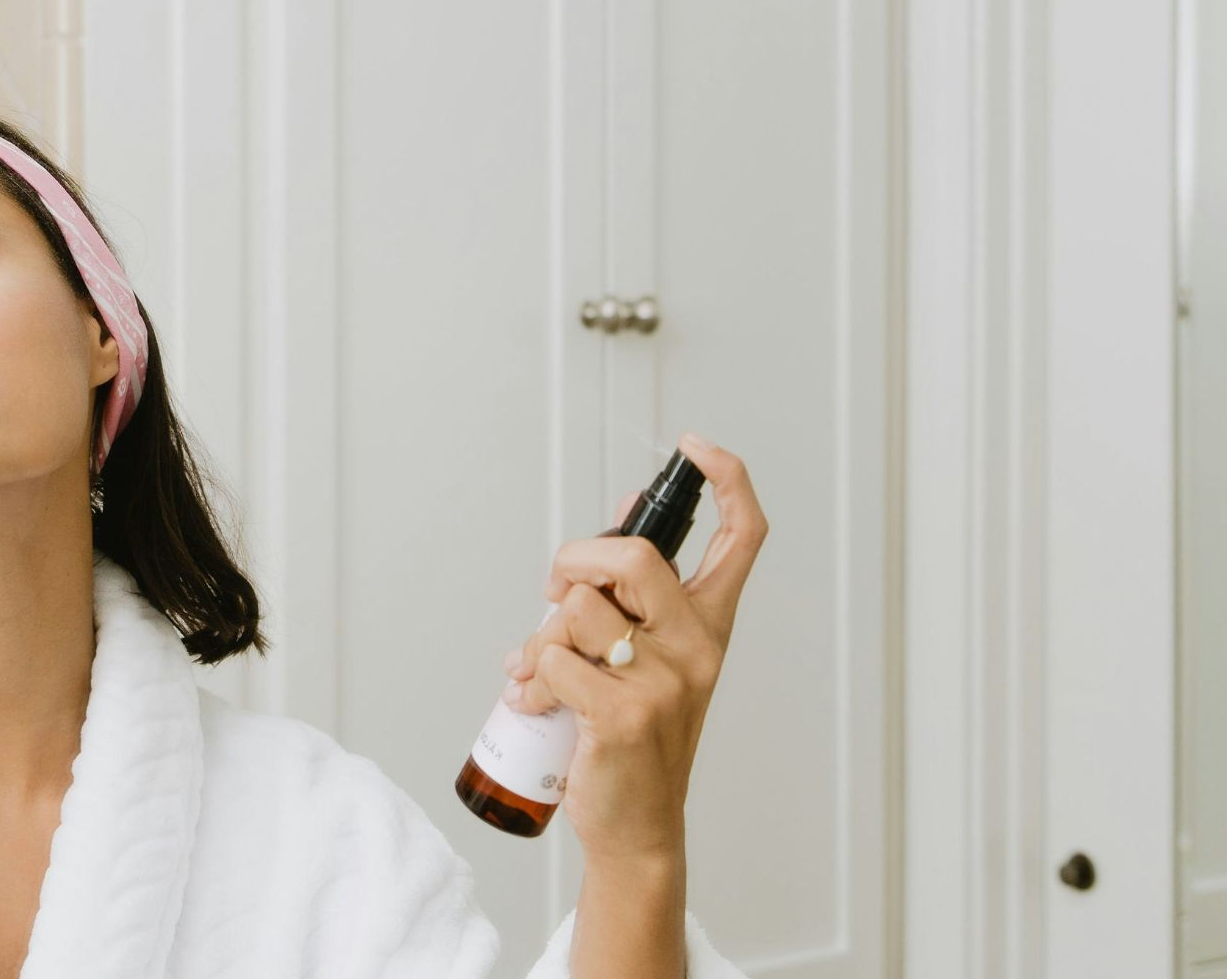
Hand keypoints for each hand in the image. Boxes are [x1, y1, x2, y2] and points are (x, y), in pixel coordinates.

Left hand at [499, 432, 767, 859]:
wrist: (635, 826)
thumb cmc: (633, 736)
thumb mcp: (646, 657)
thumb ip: (631, 594)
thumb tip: (618, 516)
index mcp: (709, 624)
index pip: (743, 537)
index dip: (726, 481)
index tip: (695, 446)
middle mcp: (696, 646)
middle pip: (633, 555)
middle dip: (575, 560)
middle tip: (557, 594)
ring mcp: (664, 681)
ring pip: (577, 609)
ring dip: (541, 636)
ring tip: (541, 671)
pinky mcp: (623, 713)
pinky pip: (552, 659)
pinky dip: (530, 676)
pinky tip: (536, 702)